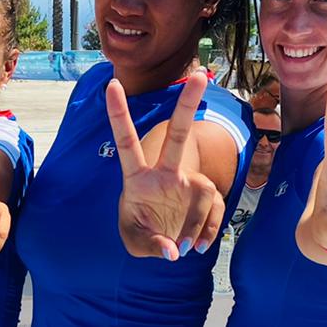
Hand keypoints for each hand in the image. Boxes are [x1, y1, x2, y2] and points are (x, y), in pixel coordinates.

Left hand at [111, 71, 222, 259]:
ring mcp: (187, 182)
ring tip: (184, 248)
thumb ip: (150, 245)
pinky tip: (198, 247)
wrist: (164, 240)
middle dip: (187, 105)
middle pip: (177, 135)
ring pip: (202, 191)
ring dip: (195, 224)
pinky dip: (207, 231)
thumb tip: (172, 250)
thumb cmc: (142, 232)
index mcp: (137, 177)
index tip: (112, 85)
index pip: (127, 143)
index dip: (119, 115)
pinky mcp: (205, 196)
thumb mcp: (135, 242)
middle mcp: (164, 173)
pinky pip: (214, 209)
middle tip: (200, 76)